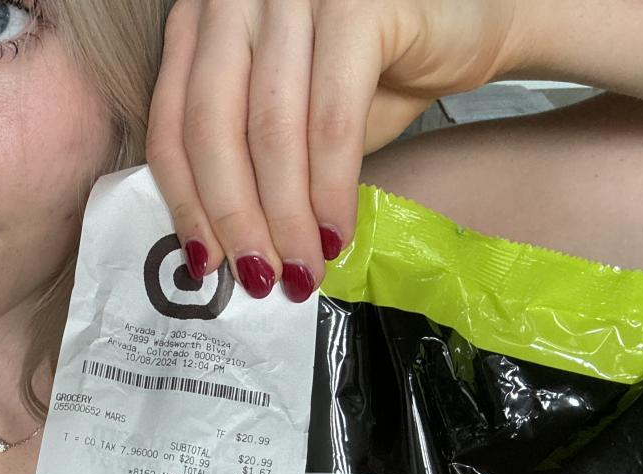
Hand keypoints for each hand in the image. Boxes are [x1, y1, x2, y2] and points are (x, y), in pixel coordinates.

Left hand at [146, 0, 520, 301]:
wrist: (471, 21)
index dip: (186, 202)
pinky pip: (331, 122)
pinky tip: (335, 233)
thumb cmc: (370, 73)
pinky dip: (330, 189)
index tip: (205, 262)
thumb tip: (220, 248)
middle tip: (256, 277)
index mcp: (200, 21)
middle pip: (210, 128)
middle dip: (233, 217)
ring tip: (299, 268)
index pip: (171, 123)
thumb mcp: (289, 116)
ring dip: (284, 216)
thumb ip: (245, 161)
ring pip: (270, 131)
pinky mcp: (356, 6)